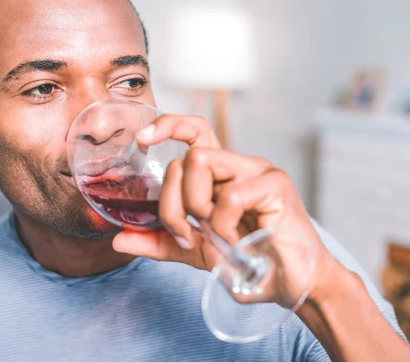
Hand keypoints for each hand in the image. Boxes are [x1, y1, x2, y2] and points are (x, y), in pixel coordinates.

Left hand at [112, 115, 339, 304]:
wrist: (290, 284)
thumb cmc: (250, 261)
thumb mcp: (197, 251)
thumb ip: (160, 242)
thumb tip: (118, 240)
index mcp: (222, 175)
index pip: (194, 132)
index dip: (167, 125)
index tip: (142, 140)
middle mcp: (238, 166)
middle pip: (187, 154)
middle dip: (172, 202)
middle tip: (187, 235)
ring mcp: (258, 172)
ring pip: (202, 160)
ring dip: (196, 206)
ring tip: (216, 234)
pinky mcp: (275, 185)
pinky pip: (229, 194)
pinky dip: (223, 225)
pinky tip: (237, 242)